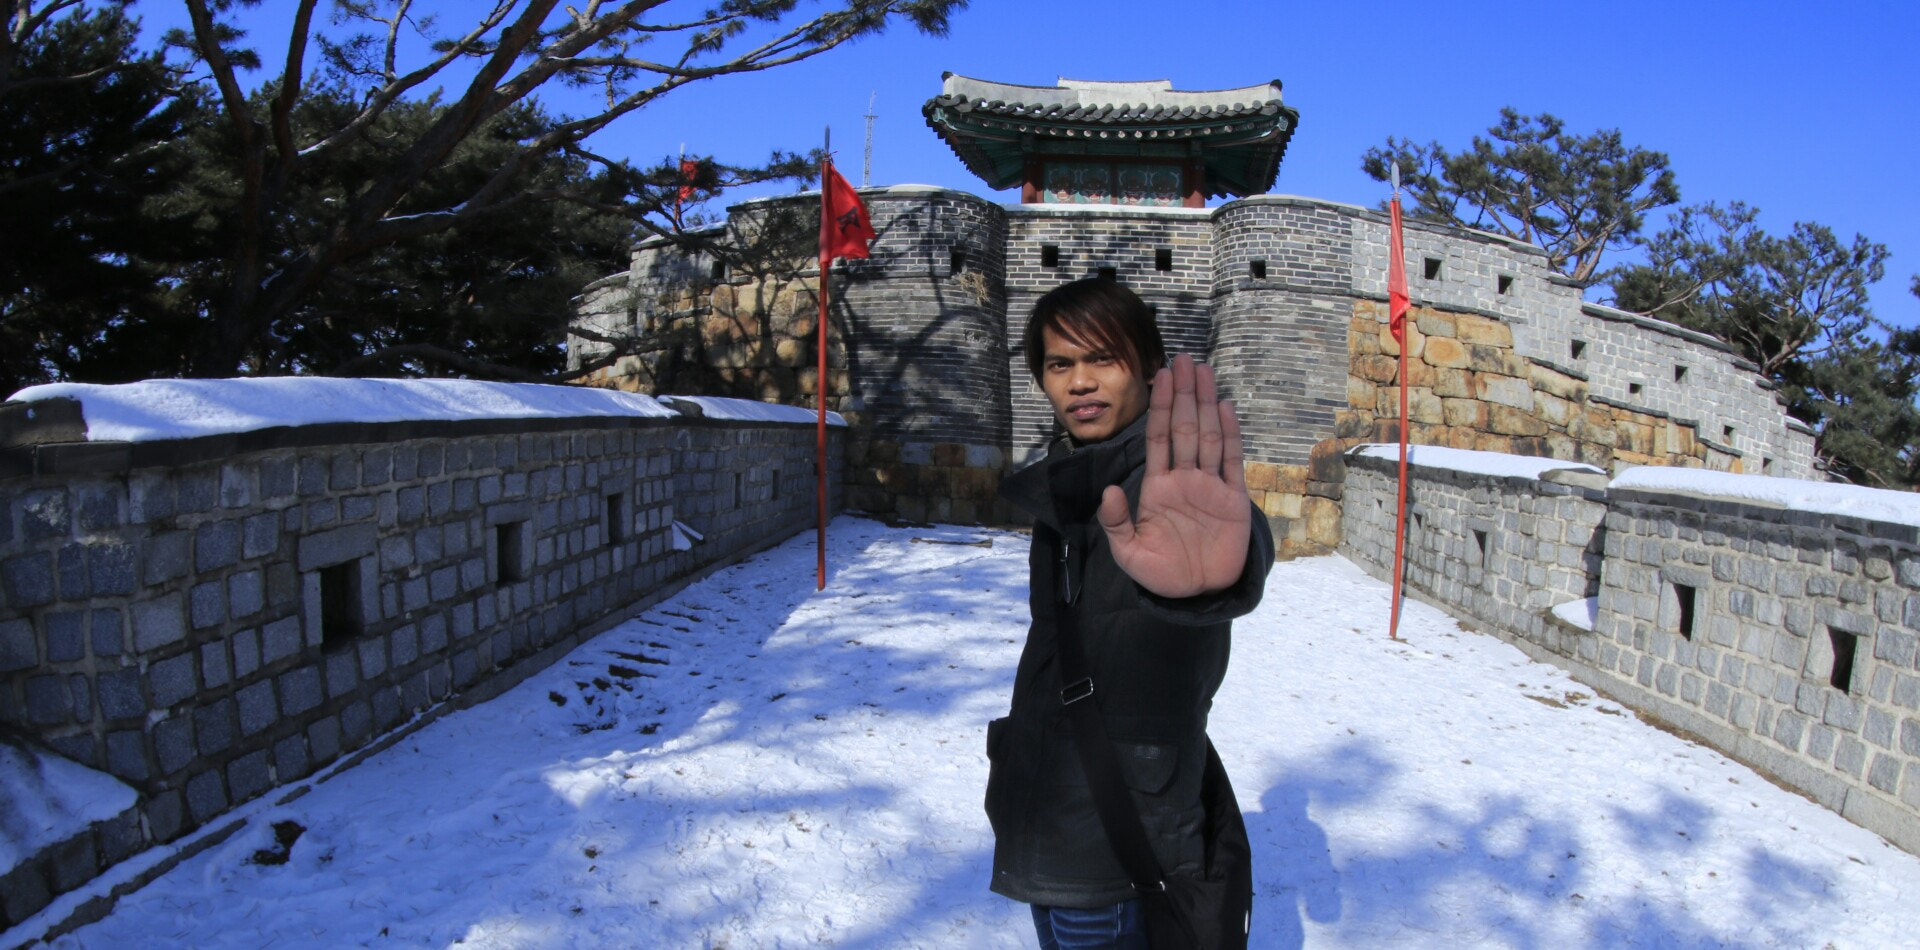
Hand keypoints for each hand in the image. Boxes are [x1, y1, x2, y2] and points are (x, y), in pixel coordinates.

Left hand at [1097, 354, 1252, 598]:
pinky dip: (1228, 434)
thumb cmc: (1160, 574)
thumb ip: (1117, 523)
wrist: (1197, 596)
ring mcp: (1210, 487)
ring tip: (1204, 372)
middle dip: (1183, 394)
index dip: (1160, 407)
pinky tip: (1224, 408)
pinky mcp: (1233, 501)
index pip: (1158, 438)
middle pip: (1184, 427)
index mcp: (1158, 487)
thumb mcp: (1129, 553)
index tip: (1160, 376)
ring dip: (1205, 404)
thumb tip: (1110, 491)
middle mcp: (1184, 479)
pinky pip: (1231, 461)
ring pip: (1208, 436)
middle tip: (1185, 359)